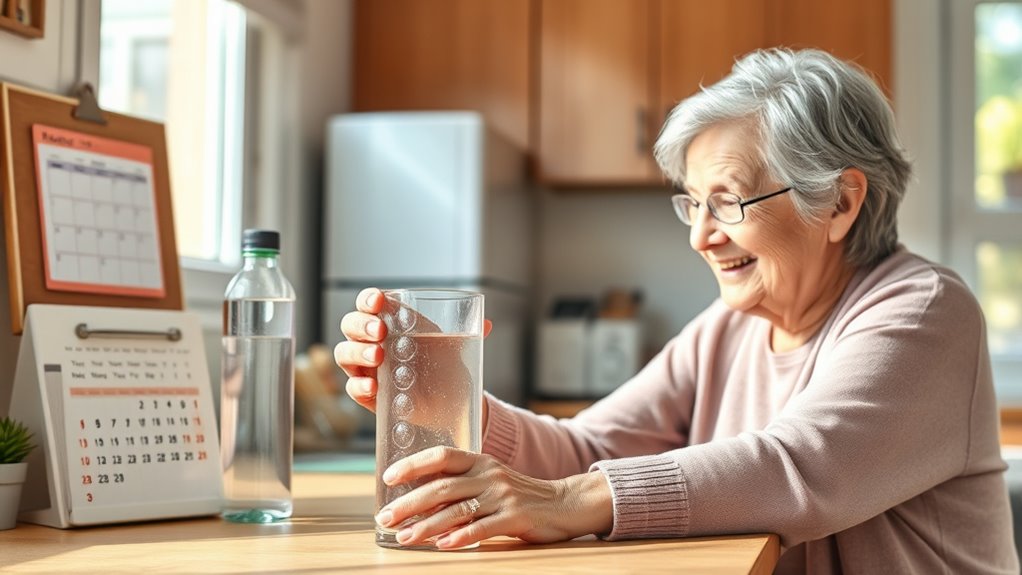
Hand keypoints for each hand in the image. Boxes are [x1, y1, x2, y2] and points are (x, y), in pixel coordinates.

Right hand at [334, 288, 491, 414]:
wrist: (448, 401)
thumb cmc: (443, 364)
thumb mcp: (455, 346)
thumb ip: (468, 333)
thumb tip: (486, 324)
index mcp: (390, 321)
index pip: (369, 303)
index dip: (368, 299)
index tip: (378, 301)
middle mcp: (372, 341)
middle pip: (350, 325)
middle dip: (361, 324)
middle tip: (380, 331)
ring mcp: (366, 367)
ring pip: (345, 353)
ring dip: (357, 351)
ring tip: (379, 356)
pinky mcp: (368, 393)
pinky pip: (352, 387)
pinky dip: (359, 384)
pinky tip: (373, 385)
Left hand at [374, 446, 613, 548]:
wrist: (563, 504)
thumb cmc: (518, 494)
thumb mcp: (490, 478)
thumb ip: (461, 482)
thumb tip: (418, 496)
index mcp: (480, 461)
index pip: (441, 456)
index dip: (413, 465)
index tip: (388, 478)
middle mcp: (489, 474)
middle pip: (442, 487)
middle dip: (409, 503)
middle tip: (385, 518)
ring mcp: (502, 496)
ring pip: (457, 510)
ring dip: (427, 526)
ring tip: (405, 537)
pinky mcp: (515, 517)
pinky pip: (482, 527)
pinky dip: (461, 537)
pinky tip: (443, 545)